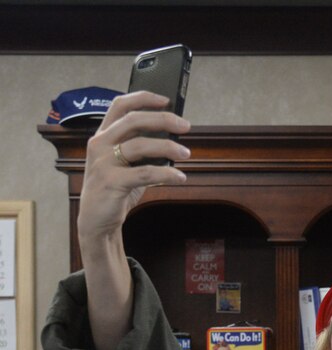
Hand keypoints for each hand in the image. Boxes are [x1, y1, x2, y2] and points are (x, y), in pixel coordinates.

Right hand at [78, 91, 190, 250]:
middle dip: (163, 119)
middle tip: (186, 126)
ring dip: (168, 147)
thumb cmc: (115, 190)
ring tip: (187, 153)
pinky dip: (166, 173)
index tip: (166, 99)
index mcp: (103, 136)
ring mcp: (103, 163)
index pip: (120, 106)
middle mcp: (99, 144)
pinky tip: (180, 177)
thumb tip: (173, 140)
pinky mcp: (111, 182)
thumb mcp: (128, 165)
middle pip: (133, 120)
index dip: (143, 98)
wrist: (97, 221)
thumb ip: (143, 151)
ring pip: (140, 145)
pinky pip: (144, 173)